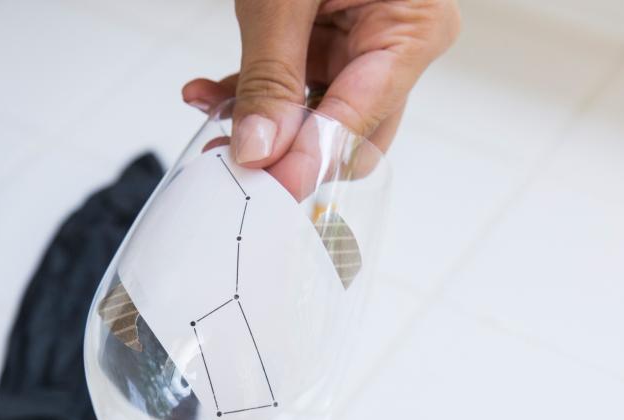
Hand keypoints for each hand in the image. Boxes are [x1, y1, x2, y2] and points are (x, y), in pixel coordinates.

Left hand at [183, 0, 459, 164]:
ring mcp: (366, 46)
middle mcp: (398, 45)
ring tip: (211, 115)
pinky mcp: (333, 42)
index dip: (309, 161)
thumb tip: (259, 149)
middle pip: (348, 135)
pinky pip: (297, 86)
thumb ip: (270, 74)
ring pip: (314, 117)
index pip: (360, 122)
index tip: (265, 186)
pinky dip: (254, 92)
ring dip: (259, 121)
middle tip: (233, 161)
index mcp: (413, 28)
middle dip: (285, 150)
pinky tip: (213, 94)